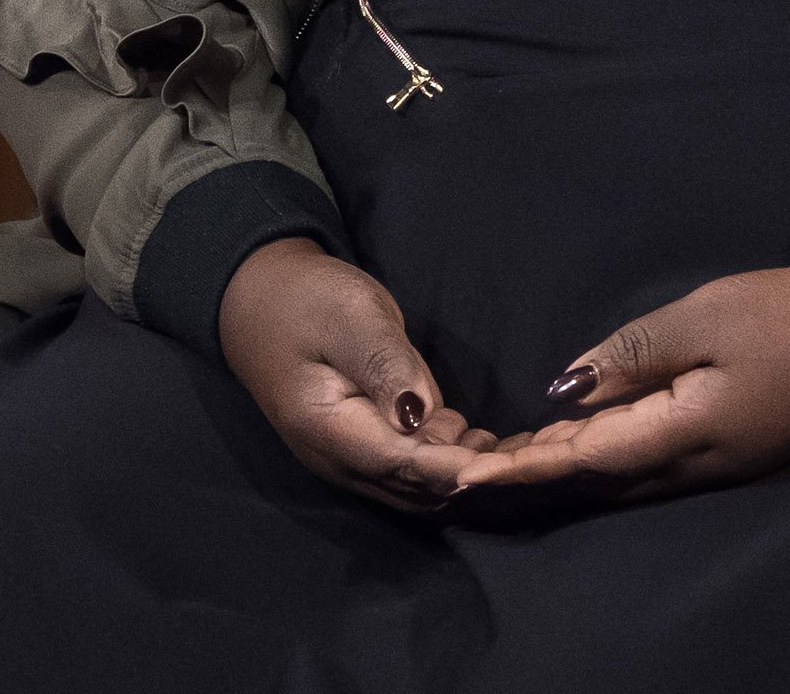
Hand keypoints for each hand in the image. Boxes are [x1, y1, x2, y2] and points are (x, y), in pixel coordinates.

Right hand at [217, 237, 492, 512]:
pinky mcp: (361, 451)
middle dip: (473, 479)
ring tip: (517, 447)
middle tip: (530, 455)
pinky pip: (411, 473)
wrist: (259, 303)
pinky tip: (479, 441)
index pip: (403, 464)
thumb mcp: (350, 317)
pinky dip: (449, 464)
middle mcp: (338, 462)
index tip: (506, 465)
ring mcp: (348, 462)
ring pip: (417, 489)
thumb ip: (385, 365)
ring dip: (465, 475)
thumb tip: (419, 416)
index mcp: (328, 430)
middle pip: (416, 489)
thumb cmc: (307, 301)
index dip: (455, 469)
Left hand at [450, 266, 789, 504]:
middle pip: (592, 482)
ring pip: (616, 479)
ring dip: (557, 472)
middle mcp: (691, 467)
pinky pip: (643, 467)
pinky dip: (595, 460)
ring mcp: (711, 465)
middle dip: (526, 479)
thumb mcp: (705, 319)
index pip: (581, 459)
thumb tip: (566, 388)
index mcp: (683, 437)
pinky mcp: (724, 451)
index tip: (461, 476)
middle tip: (459, 472)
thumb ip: (633, 356)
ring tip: (497, 464)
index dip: (519, 468)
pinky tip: (570, 444)